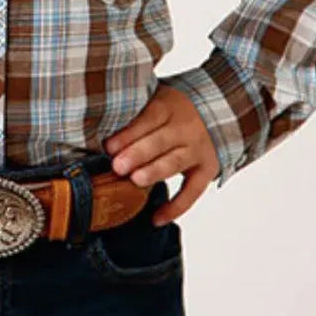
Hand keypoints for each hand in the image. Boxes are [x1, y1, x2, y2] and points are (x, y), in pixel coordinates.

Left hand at [103, 84, 219, 224]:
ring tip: (135, 181)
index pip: (149, 119)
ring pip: (175, 162)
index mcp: (169, 106)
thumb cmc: (175, 106)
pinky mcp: (207, 169)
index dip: (129, 133)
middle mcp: (185, 127)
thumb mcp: (157, 97)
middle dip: (138, 154)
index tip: (109, 146)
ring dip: (154, 172)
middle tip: (118, 166)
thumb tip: (97, 123)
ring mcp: (198, 149)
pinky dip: (176, 207)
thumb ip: (135, 110)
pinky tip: (156, 218)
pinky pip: (193, 191)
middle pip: (160, 141)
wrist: (218, 107)